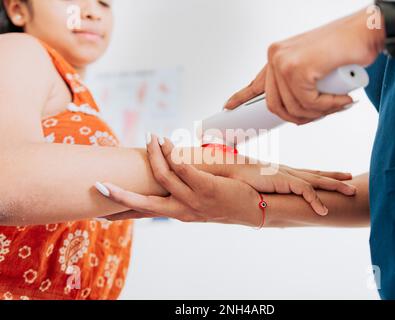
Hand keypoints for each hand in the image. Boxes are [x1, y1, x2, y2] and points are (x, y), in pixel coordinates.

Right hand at [96, 136, 263, 226]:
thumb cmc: (226, 201)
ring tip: (150, 138)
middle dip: (119, 195)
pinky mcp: (208, 188)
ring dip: (153, 155)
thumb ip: (183, 192)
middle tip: (98, 185)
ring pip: (163, 177)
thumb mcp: (200, 201)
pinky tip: (167, 141)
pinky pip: (183, 168)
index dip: (121, 212)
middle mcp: (182, 211)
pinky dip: (171, 152)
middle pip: (143, 204)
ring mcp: (195, 201)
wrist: (256, 209)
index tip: (99, 214)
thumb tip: (170, 173)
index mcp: (178, 213)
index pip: (144, 213)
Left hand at [224, 9, 384, 124]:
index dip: (241, 97)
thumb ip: (299, 86)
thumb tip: (292, 112)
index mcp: (277, 56)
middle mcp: (275, 57)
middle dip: (301, 117)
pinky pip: (309, 103)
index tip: (228, 107)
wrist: (368, 30)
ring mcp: (283, 62)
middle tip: (325, 112)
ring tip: (340, 101)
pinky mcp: (296, 68)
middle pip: (276, 107)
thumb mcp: (315, 69)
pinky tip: (342, 98)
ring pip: (294, 108)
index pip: (255, 84)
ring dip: (320, 112)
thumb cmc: (345, 49)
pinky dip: (328, 106)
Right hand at [226, 162, 355, 215]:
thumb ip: (266, 194)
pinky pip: (305, 191)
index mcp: (284, 173)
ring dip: (335, 186)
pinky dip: (316, 201)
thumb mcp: (258, 187)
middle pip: (317, 174)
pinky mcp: (284, 181)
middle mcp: (288, 172)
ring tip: (350, 191)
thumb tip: (268, 207)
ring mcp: (287, 175)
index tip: (339, 175)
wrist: (230, 171)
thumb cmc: (241, 180)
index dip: (324, 175)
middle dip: (335, 177)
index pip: (309, 173)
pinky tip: (324, 211)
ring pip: (317, 181)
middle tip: (352, 179)